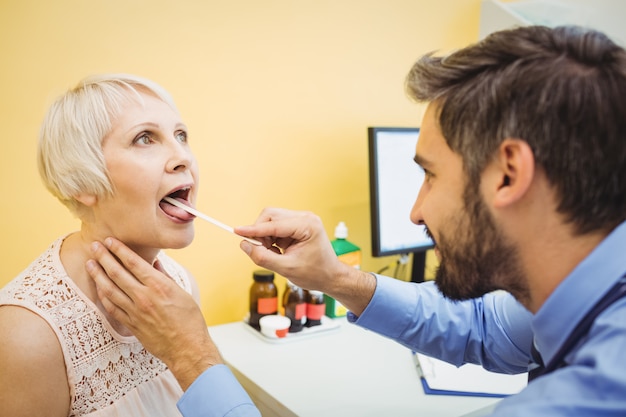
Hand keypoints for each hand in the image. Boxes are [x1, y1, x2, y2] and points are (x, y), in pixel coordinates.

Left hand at [85, 237, 221, 390]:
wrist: (187, 348)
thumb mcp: (183, 293)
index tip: (110, 241)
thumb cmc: (190, 320)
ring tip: (90, 263)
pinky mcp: (131, 324)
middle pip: (117, 273)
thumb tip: (155, 263)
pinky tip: (99, 288)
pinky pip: (112, 307)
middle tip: (94, 246)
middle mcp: (144, 296)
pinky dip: (104, 295)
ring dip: (98, 275)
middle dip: (104, 257)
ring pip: (110, 289)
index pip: (134, 263)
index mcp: (159, 285)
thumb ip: (165, 277)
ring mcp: (135, 311)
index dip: (119, 250)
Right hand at [235, 208, 375, 314]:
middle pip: (271, 216)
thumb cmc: (315, 274)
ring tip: (274, 254)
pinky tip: (278, 251)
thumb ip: (263, 257)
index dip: (253, 229)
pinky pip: (276, 227)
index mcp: (307, 225)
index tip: (237, 231)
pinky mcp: (297, 225)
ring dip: (266, 237)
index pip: (274, 224)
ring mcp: (302, 220)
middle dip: (260, 233)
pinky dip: (271, 238)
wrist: (331, 277)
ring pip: (271, 221)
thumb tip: (244, 245)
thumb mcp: (286, 269)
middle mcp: (305, 217)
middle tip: (262, 251)